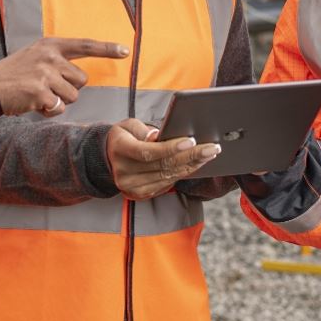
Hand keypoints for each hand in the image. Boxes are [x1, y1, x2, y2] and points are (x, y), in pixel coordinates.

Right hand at [0, 37, 128, 116]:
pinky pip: (60, 108)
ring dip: (59, 101)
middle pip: (82, 80)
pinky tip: (34, 104)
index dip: (107, 49)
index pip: (85, 44)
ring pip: (73, 96)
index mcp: (50, 45)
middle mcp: (49, 56)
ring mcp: (45, 73)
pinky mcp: (41, 92)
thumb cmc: (12, 75)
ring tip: (38, 96)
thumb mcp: (34, 57)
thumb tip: (80, 77)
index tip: (125, 51)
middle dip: (68, 88)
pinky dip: (49, 111)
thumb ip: (55, 61)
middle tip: (45, 87)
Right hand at [106, 118, 221, 199]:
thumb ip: (143, 130)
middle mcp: (124, 172)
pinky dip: (183, 174)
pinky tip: (195, 164)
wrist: (108, 158)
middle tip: (212, 148)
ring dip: (191, 165)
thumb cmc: (123, 137)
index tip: (191, 141)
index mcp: (120, 150)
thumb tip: (157, 137)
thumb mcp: (128, 126)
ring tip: (209, 155)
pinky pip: (167, 184)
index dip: (170, 147)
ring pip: (168, 176)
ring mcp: (131, 186)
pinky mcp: (140, 194)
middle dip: (191, 156)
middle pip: (163, 165)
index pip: (148, 152)